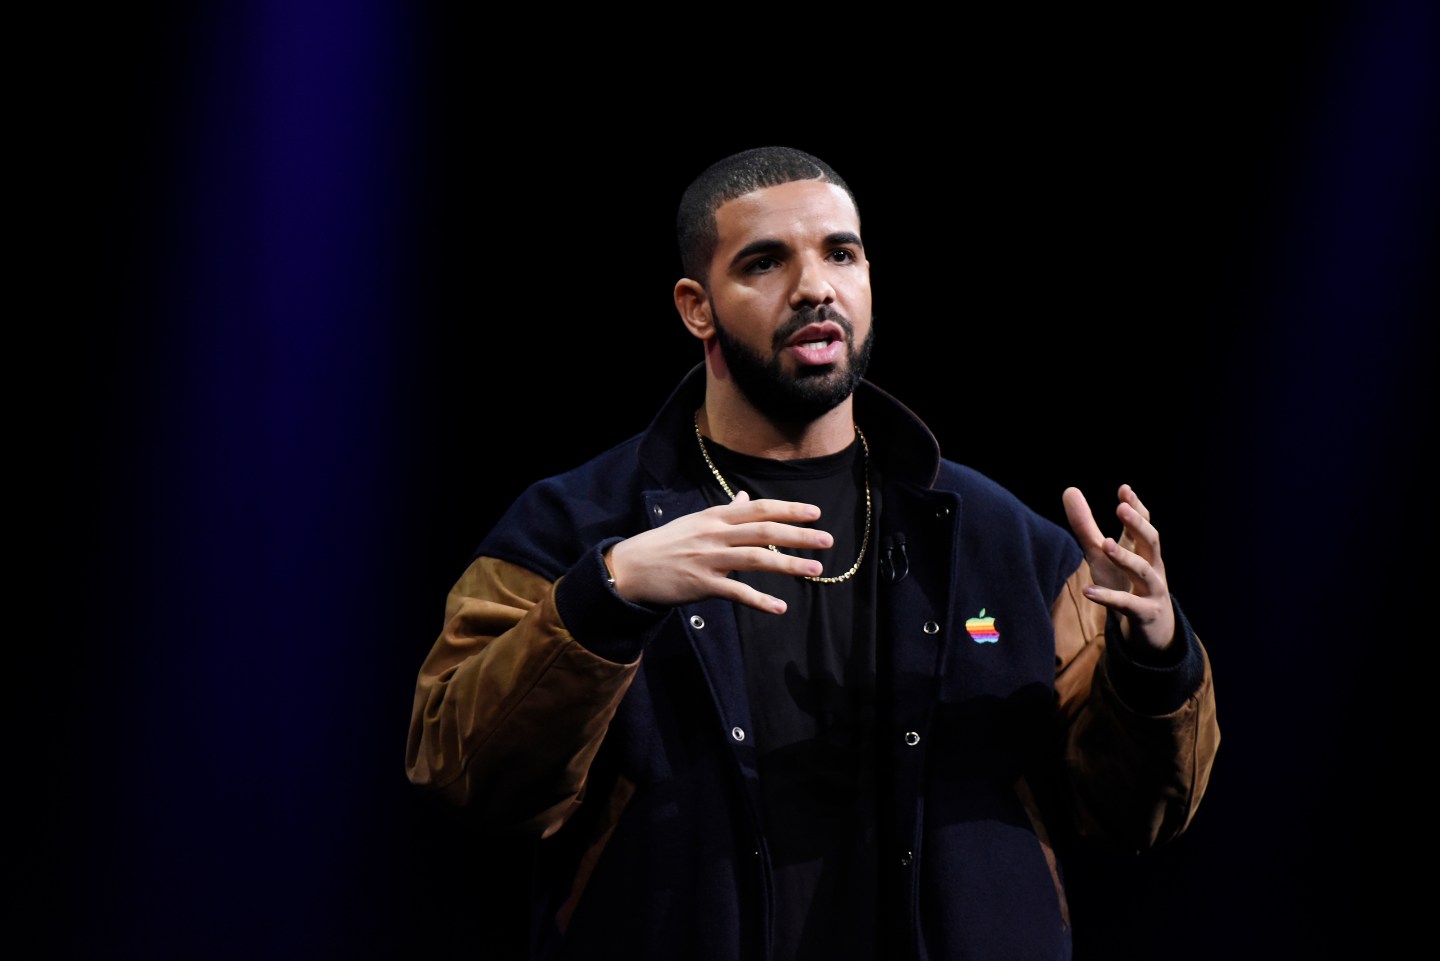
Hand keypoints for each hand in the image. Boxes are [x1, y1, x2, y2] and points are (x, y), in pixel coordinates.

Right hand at [605, 491, 832, 613]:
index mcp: (715, 516)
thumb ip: (725, 511)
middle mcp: (715, 534)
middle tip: (827, 540)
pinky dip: (759, 601)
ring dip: (788, 564)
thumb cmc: (666, 543)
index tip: (815, 513)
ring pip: (756, 559)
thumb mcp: (696, 521)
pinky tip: (780, 608)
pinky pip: (736, 592)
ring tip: (815, 570)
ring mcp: (709, 559)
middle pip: (764, 531)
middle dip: (798, 535)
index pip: (758, 509)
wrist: (632, 567)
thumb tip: (745, 497)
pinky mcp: (702, 585)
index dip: (788, 509)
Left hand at [1061, 484, 1175, 653]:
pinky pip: (1127, 604)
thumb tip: (1069, 489)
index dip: (1136, 507)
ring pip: (1143, 571)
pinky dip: (1107, 597)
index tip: (1124, 489)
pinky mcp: (1144, 614)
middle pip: (1151, 542)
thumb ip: (1086, 526)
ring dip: (1126, 557)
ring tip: (1106, 544)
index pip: (1144, 524)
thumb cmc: (1124, 585)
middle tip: (1121, 509)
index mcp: (1143, 551)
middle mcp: (1152, 567)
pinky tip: (1087, 590)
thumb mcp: (1102, 556)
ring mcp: (1152, 591)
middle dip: (1138, 525)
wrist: (1151, 631)